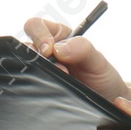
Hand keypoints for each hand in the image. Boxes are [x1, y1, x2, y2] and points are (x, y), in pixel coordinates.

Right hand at [22, 15, 130, 129]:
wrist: (108, 103)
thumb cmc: (102, 77)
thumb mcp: (98, 60)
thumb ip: (83, 49)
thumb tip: (59, 49)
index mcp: (57, 37)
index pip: (36, 26)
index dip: (38, 34)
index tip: (50, 49)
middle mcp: (44, 53)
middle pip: (23, 45)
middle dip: (35, 55)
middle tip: (56, 68)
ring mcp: (39, 72)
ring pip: (22, 67)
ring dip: (37, 73)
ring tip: (60, 83)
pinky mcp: (36, 90)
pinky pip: (25, 86)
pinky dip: (33, 88)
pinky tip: (49, 93)